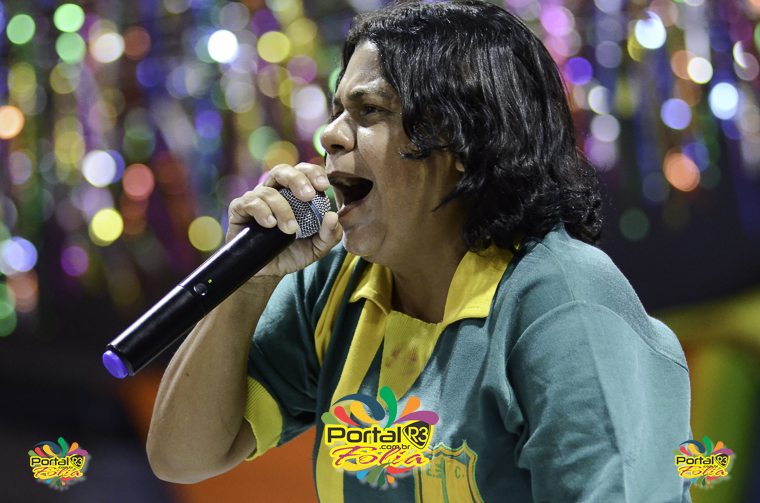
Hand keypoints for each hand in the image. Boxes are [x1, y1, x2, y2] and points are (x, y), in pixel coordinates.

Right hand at [226, 163, 341, 277]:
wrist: (269, 272)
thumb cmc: (293, 253)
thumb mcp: (317, 247)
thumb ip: (329, 234)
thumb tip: (332, 216)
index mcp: (294, 193)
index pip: (303, 172)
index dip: (313, 173)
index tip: (324, 186)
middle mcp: (274, 191)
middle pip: (282, 170)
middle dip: (297, 179)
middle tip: (308, 196)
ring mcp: (256, 199)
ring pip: (268, 191)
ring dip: (282, 209)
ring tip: (290, 230)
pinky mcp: (239, 209)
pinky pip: (249, 202)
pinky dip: (262, 211)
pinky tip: (270, 224)